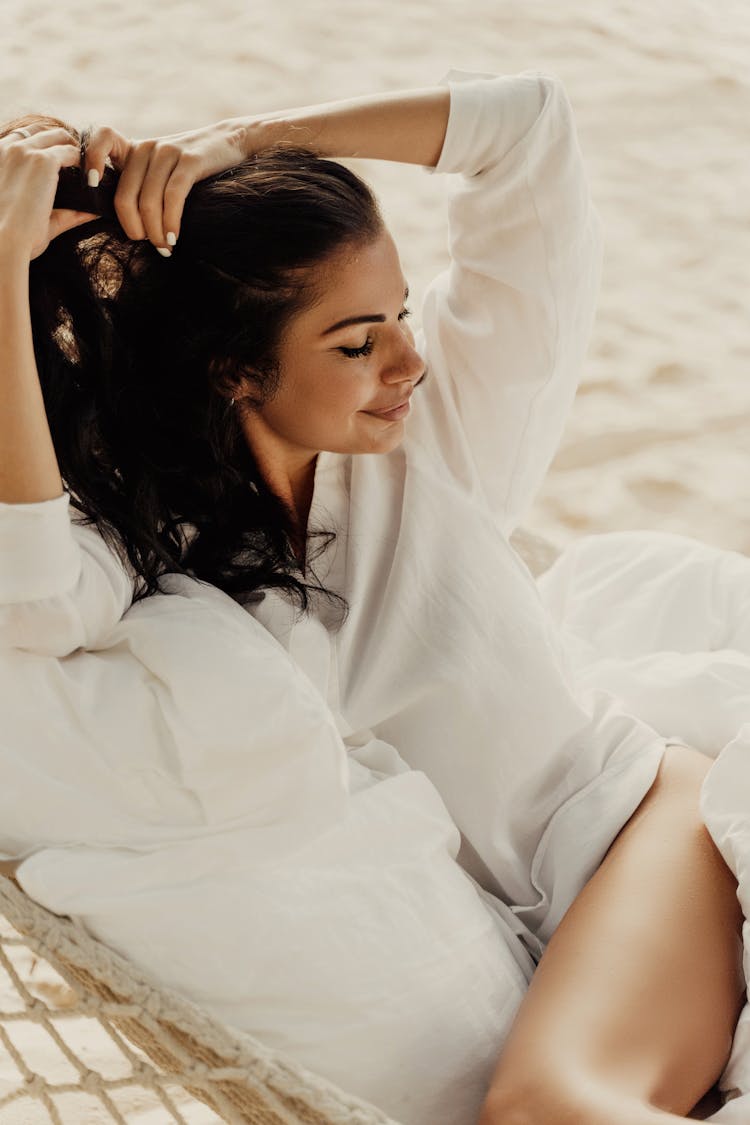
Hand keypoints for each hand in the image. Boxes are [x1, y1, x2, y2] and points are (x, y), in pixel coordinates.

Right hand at [0, 124, 97, 260]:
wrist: (3, 241)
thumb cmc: (10, 235)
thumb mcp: (27, 213)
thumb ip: (60, 209)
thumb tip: (90, 212)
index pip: (24, 136)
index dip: (45, 144)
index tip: (61, 158)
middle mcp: (9, 147)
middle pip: (43, 130)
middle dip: (63, 141)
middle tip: (81, 161)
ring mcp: (26, 151)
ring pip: (60, 136)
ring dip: (76, 149)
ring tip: (90, 167)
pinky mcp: (43, 160)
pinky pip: (72, 152)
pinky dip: (85, 162)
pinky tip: (93, 177)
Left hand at [84, 118, 252, 251]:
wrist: (230, 142)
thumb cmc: (192, 167)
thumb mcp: (159, 169)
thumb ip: (138, 185)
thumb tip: (115, 222)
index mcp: (133, 150)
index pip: (100, 140)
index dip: (90, 161)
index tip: (92, 186)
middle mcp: (147, 148)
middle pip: (125, 194)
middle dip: (133, 227)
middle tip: (146, 243)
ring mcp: (168, 152)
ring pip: (149, 201)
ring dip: (155, 232)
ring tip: (164, 248)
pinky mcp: (190, 160)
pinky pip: (173, 197)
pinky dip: (170, 222)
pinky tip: (173, 238)